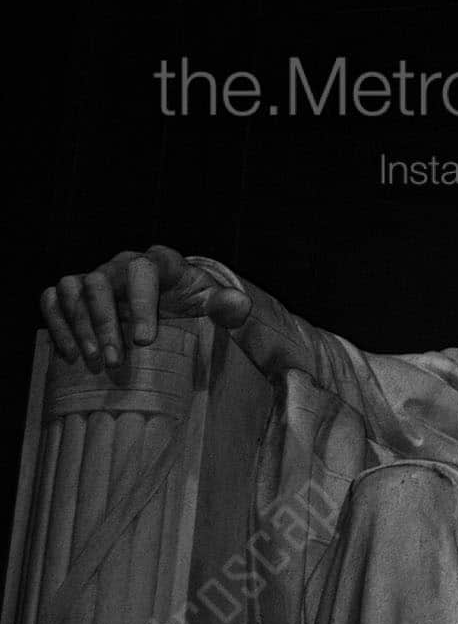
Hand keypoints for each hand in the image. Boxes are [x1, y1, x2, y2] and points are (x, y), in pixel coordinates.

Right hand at [39, 246, 251, 369]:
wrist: (173, 301)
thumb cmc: (193, 302)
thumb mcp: (214, 303)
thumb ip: (227, 305)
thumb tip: (238, 306)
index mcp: (160, 262)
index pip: (145, 270)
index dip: (141, 302)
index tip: (144, 340)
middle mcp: (123, 264)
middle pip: (102, 282)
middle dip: (105, 323)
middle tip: (113, 361)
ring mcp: (97, 276)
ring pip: (74, 289)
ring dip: (79, 326)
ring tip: (92, 360)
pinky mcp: (76, 292)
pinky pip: (53, 299)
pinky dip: (57, 323)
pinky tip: (70, 353)